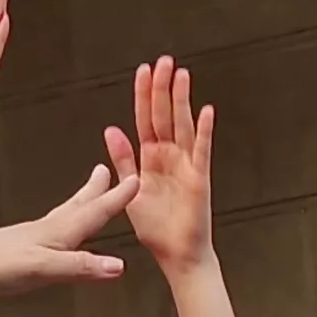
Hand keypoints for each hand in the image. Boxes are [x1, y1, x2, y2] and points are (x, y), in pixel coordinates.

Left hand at [0, 169, 134, 304]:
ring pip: (61, 218)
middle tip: (109, 169)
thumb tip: (117, 266)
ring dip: (78, 205)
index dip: (115, 198)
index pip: (92, 213)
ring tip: (87, 195)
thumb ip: (77, 267)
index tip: (135, 178)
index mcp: (52, 234)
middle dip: (97, 191)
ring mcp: (24, 243)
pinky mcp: (9, 255)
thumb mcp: (37, 269)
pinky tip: (48, 237)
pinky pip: (44, 235)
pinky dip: (57, 228)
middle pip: (77, 207)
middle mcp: (41, 234)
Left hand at [107, 56, 217, 267]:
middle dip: (163, 88)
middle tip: (163, 60)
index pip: (146, 120)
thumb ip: (123, 161)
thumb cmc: (157, 229)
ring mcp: (186, 166)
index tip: (143, 70)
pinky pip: (201, 152)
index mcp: (151, 159)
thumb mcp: (130, 191)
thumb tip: (111, 130)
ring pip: (183, 126)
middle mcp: (170, 157)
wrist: (176, 256)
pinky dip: (204, 132)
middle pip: (165, 116)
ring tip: (180, 74)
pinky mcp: (199, 180)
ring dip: (182, 100)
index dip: (144, 95)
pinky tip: (205, 111)